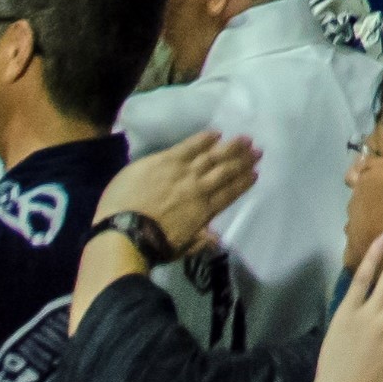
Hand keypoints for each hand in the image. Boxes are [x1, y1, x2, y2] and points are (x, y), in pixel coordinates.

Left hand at [95, 131, 260, 255]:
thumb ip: (198, 241)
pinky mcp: (164, 161)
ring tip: (245, 139)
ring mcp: (183, 172)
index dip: (243, 182)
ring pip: (212, 156)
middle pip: (225, 171)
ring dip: (230, 147)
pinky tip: (216, 133)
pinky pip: (189, 146)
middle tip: (258, 150)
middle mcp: (198, 188)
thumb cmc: (151, 246)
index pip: (229, 193)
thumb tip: (216, 239)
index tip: (256, 173)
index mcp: (204, 211)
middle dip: (243, 160)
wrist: (124, 233)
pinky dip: (204, 139)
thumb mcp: (180, 249)